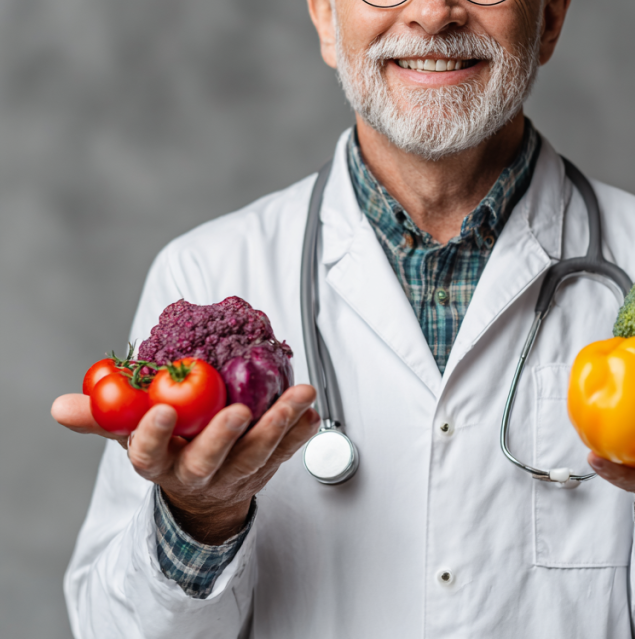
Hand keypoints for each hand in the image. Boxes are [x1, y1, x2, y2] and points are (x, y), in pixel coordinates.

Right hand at [52, 385, 319, 542]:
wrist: (204, 495)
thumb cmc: (169, 450)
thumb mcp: (132, 435)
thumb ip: (105, 417)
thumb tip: (62, 406)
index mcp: (162, 463)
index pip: (149, 455)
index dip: (153, 436)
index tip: (161, 411)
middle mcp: (199, 472)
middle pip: (210, 460)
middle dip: (223, 438)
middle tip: (238, 412)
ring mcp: (236, 474)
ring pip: (258, 456)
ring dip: (281, 426)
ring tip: (299, 396)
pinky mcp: (267, 468)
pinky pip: (288, 453)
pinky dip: (303, 433)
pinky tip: (313, 412)